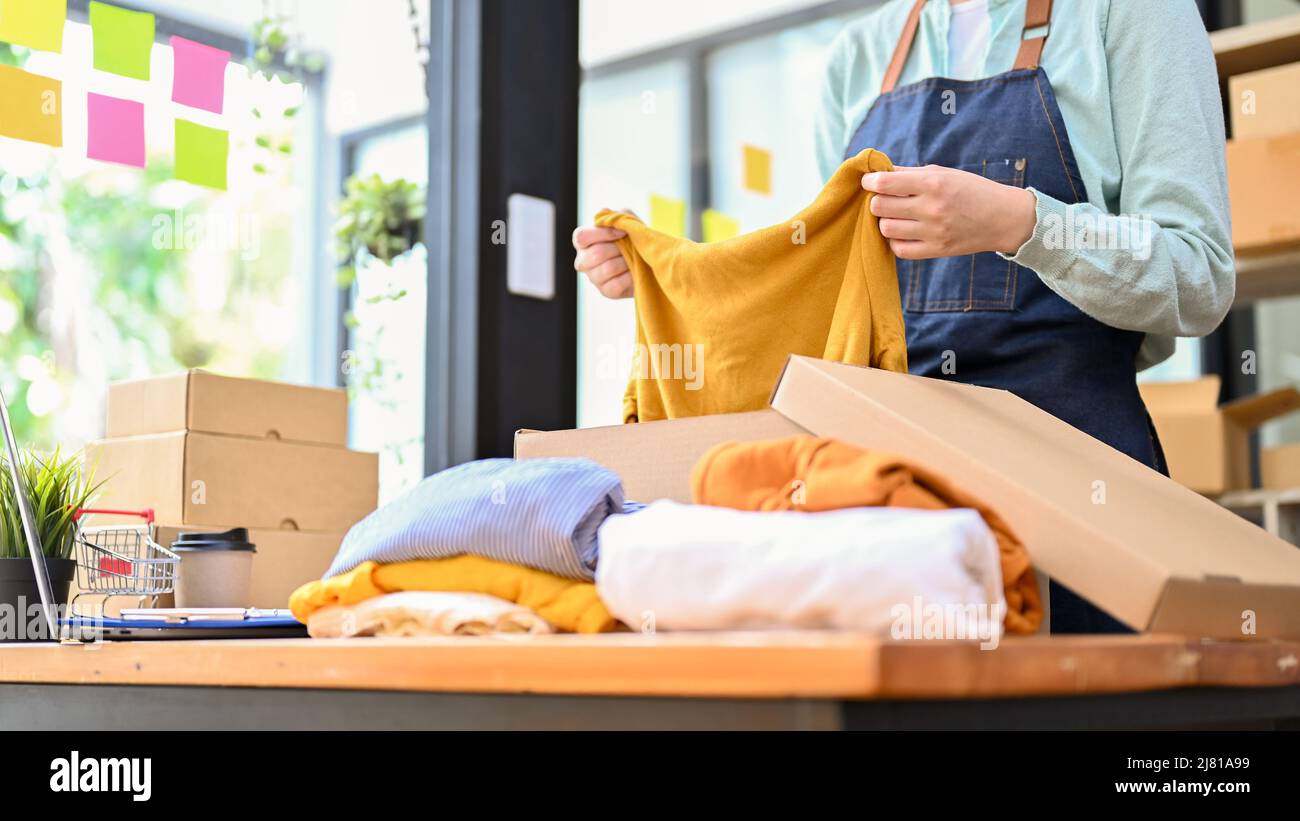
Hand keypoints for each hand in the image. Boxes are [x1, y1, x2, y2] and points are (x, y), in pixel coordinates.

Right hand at [573, 217, 631, 298]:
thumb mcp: (626, 221)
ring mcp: (593, 278)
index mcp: (583, 242)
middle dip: (618, 249)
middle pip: (596, 255)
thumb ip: (617, 216)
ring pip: (607, 269)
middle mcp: (583, 260)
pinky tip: (634, 270)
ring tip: (633, 258)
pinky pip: (617, 284)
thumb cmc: (632, 237)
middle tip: (631, 247)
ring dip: (626, 261)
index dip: (603, 234)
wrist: (647, 259)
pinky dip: (630, 276)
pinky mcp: (606, 291)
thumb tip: (609, 218)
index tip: (622, 232)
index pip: (582, 237)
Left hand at [861, 165, 1036, 259]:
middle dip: (877, 201)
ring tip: (896, 216)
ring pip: (886, 229)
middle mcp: (931, 208)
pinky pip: (899, 249)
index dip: (870, 181)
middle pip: (880, 207)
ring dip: (885, 221)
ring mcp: (933, 232)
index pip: (885, 183)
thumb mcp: (944, 173)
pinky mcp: (936, 250)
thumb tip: (878, 171)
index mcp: (933, 183)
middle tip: (886, 199)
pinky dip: (895, 240)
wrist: (1003, 218)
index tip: (870, 181)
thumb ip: (910, 173)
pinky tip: (903, 232)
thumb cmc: (972, 190)